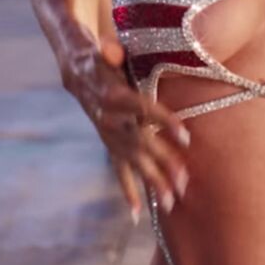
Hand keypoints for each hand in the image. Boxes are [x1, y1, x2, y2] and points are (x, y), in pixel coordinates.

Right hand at [66, 37, 189, 221]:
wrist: (79, 72)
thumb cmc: (104, 58)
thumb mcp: (105, 50)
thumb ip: (110, 52)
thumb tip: (110, 50)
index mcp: (113, 94)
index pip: (143, 109)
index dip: (164, 122)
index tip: (186, 136)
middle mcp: (110, 120)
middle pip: (141, 144)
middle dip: (163, 164)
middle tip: (184, 182)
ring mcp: (109, 136)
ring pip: (134, 162)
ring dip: (152, 182)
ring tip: (171, 203)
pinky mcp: (110, 145)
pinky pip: (119, 171)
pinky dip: (128, 191)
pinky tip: (138, 214)